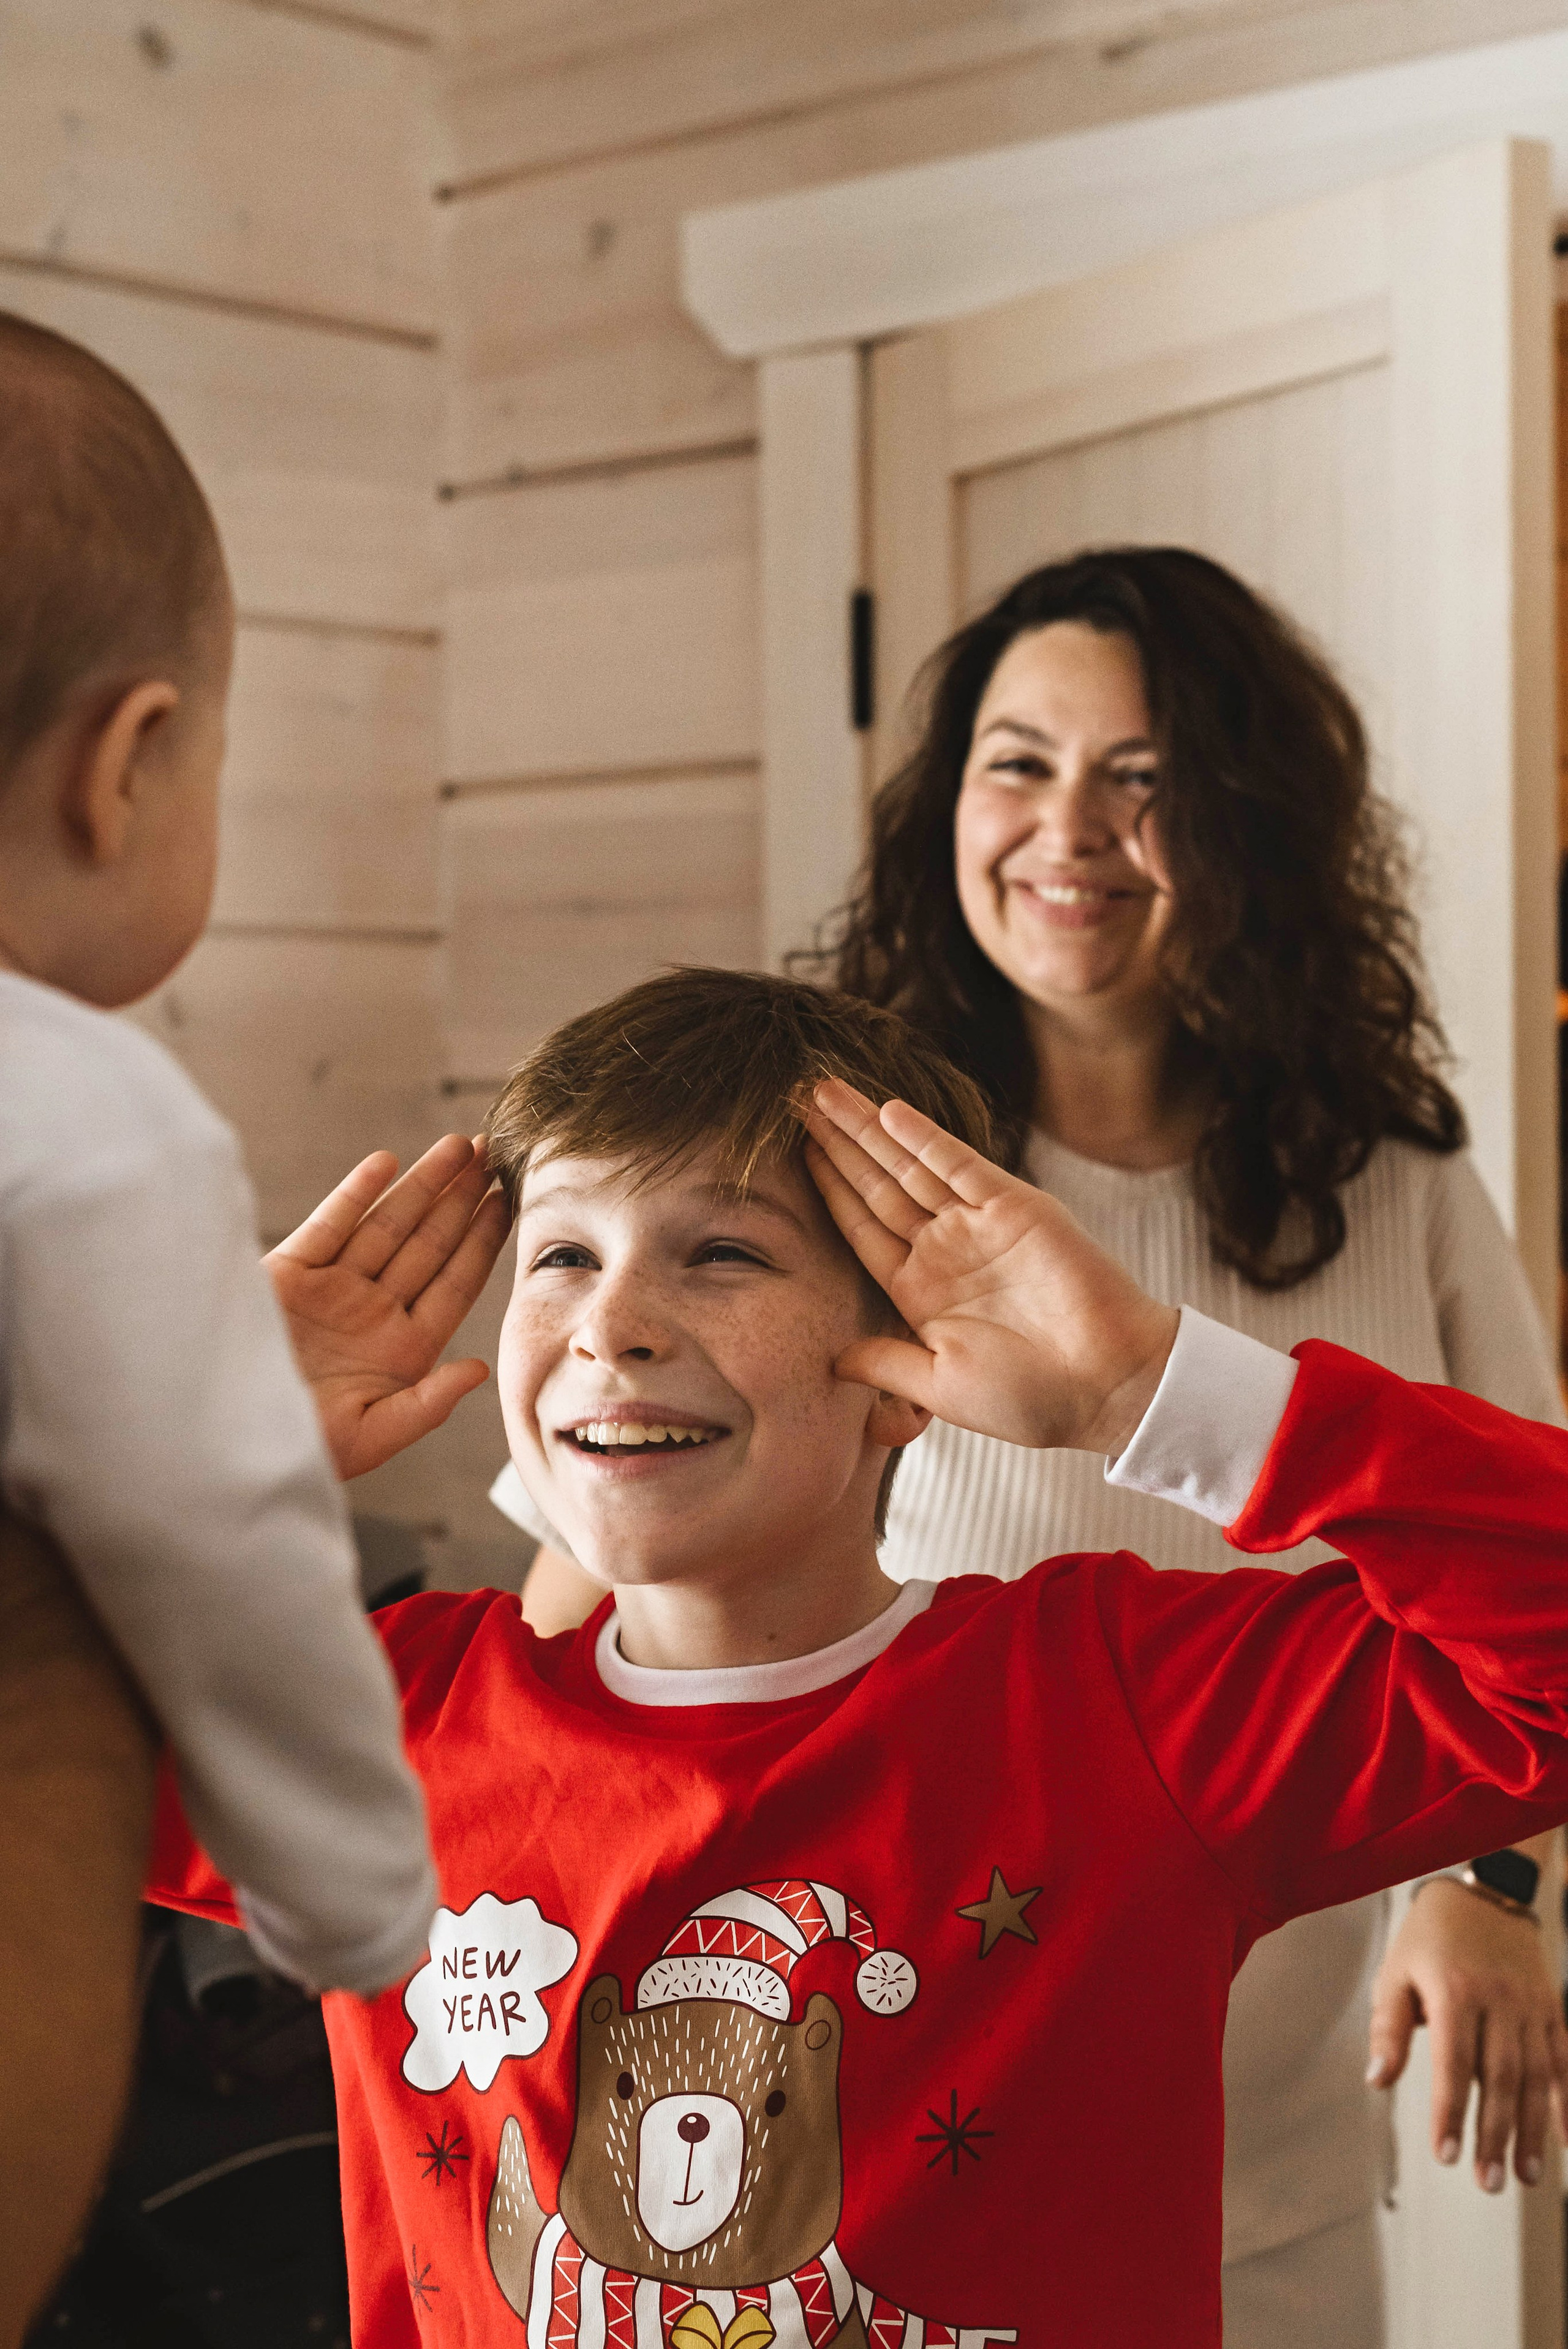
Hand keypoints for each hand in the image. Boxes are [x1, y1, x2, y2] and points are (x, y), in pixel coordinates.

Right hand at [266, 1134, 511, 1479]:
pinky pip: (330, 1225)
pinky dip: (355, 1194)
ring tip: (458, 1146)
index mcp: (402, 1350)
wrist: (220, 1440)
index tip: (511, 1202)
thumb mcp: (371, 1437)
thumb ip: (427, 1405)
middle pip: (429, 1244)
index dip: (483, 1241)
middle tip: (494, 1153)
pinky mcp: (288, 1275)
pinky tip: (386, 1162)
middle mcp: (372, 1312)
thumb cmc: (296, 1450)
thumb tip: (479, 1368)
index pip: (455, 1283)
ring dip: (422, 1185)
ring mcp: (331, 1289)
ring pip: (388, 1226)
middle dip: (461, 1199)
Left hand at [802, 1080, 1177, 1451]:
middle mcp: (944, 1250)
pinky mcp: (1014, 1208)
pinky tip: (885, 1112)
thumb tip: (830, 1359)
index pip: (860, 1228)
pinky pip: (959, 1165)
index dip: (827, 1189)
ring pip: (908, 1166)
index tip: (792, 1154)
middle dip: (836, 1144)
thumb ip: (885, 1363)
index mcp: (920, 1292)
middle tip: (794, 1100)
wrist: (1109, 1388)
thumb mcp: (941, 1387)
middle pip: (876, 1185)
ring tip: (822, 1092)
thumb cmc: (1031, 1398)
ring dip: (865, 1129)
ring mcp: (978, 1225)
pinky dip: (923, 1137)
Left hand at [1367, 1878, 1567, 2189]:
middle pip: (1500, 2078)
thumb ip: (1389, 2028)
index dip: (1450, 2112)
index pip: (1453, 2064)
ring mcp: (1532, 2006)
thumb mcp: (1396, 1971)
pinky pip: (1565, 2059)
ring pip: (1537, 2076)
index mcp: (1455, 1991)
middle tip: (1487, 2183)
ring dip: (1532, 2131)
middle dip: (1494, 2134)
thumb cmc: (1428, 1938)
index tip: (1446, 2156)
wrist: (1483, 1891)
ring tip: (1526, 2177)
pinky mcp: (1552, 2008)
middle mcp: (1499, 2000)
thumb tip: (1377, 2082)